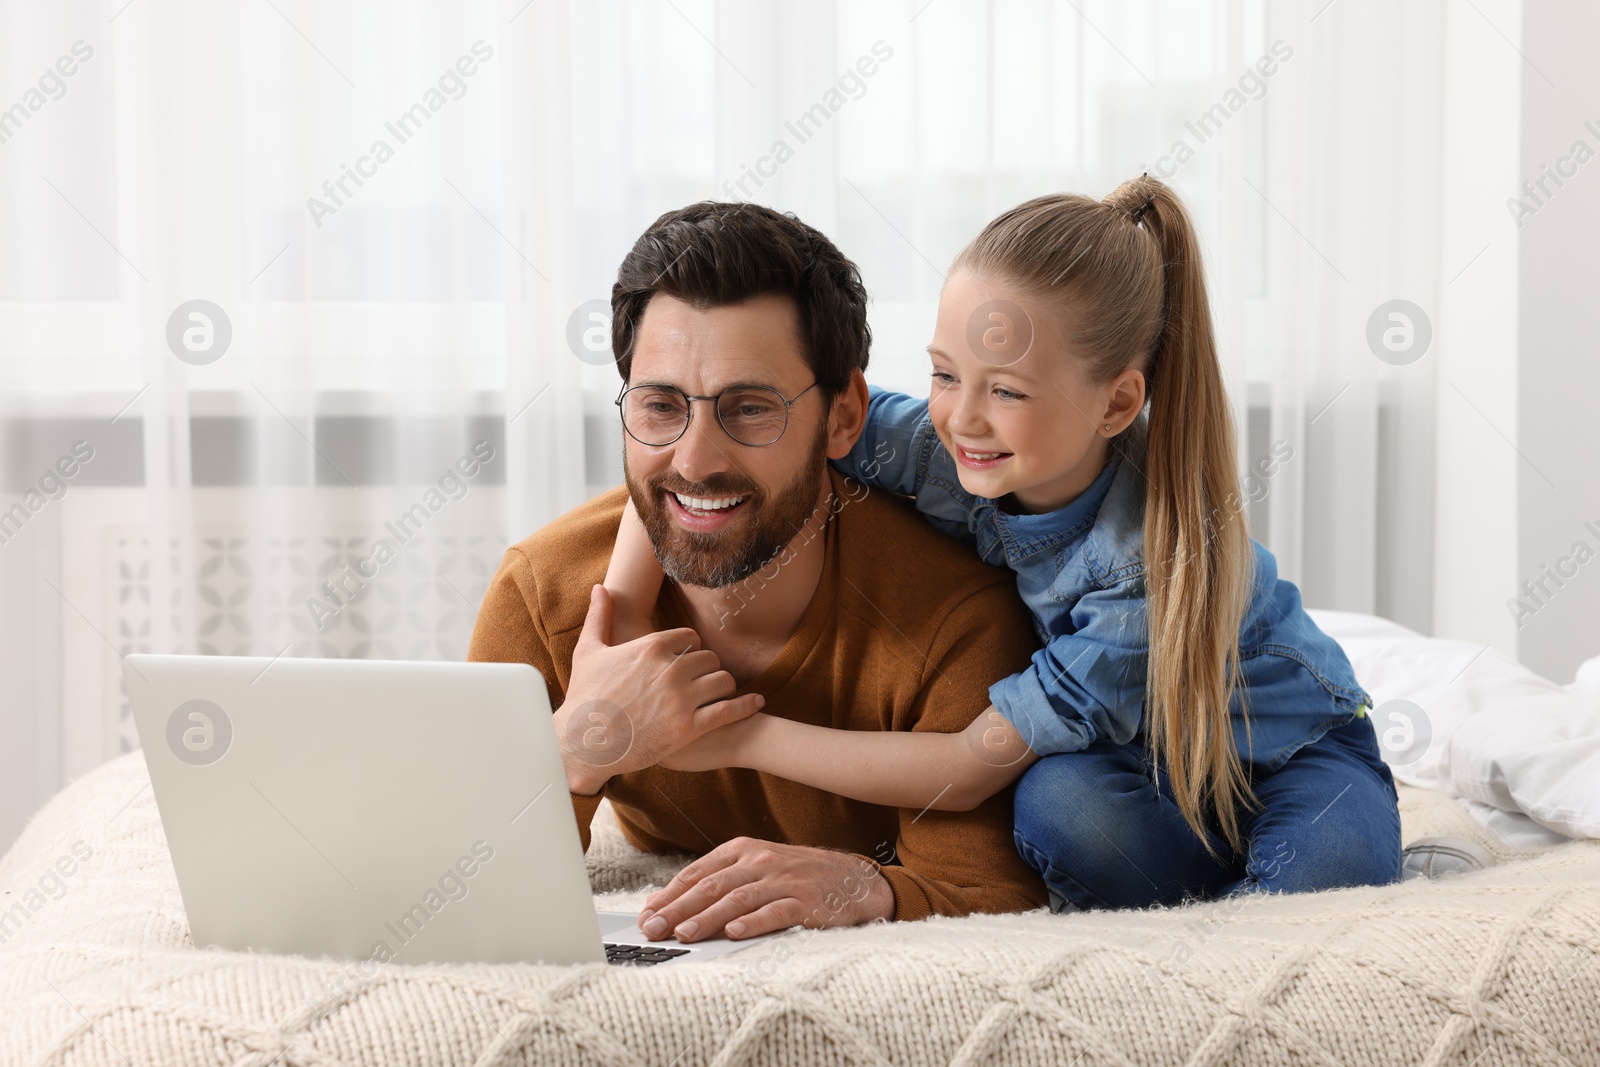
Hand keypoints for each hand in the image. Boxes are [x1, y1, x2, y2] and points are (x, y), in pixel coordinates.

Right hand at [558, 586, 763, 793]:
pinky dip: (746, 706)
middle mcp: (671, 668)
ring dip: (724, 687)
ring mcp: (681, 699)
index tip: (687, 661)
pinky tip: (757, 703)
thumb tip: (599, 588)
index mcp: (652, 646)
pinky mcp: (689, 728)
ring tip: (719, 695)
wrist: (583, 744)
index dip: (690, 650)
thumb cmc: (584, 697)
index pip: (691, 638)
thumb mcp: (588, 651)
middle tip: (703, 682)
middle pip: (710, 659)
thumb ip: (599, 616)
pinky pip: (729, 711)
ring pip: (723, 681)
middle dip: (708, 669)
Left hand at [637, 837, 894, 942]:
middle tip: (653, 929)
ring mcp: (783, 880)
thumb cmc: (797, 876)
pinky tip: (735, 933)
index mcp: (743, 850)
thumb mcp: (757, 867)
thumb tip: (669, 904)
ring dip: (708, 918)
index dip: (669, 894)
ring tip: (684, 933)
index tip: (646, 915)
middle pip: (711, 886)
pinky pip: (775, 912)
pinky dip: (753, 922)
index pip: (697, 872)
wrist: (853, 879)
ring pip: (737, 899)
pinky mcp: (806, 901)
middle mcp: (760, 861)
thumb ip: (719, 881)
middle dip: (678, 909)